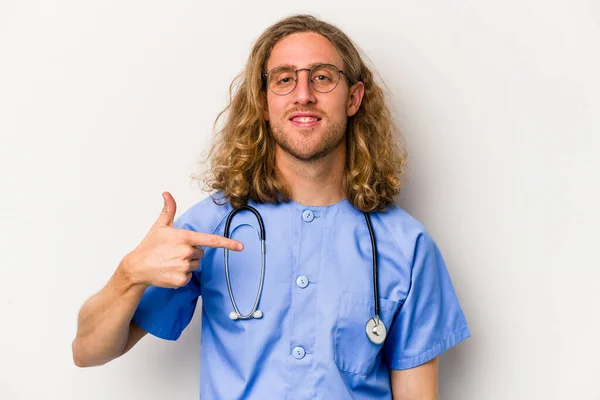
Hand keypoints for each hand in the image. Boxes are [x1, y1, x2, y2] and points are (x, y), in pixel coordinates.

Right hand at [121, 192, 242, 288]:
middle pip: (201, 252)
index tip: (240, 246)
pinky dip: (182, 275)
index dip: (228, 243)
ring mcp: (184, 267)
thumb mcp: (160, 226)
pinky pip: (189, 277)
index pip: (211, 240)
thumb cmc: (150, 246)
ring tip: (171, 261)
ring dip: (187, 263)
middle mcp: (186, 252)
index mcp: (184, 237)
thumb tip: (167, 194)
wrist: (137, 267)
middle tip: (174, 252)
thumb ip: (168, 209)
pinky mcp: (181, 280)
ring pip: (196, 265)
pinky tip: (170, 271)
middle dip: (191, 252)